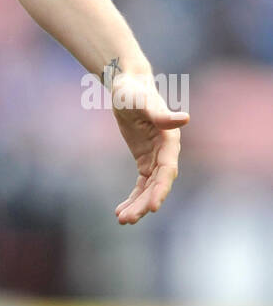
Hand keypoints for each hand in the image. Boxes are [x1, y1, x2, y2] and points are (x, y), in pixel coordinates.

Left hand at [109, 70, 187, 224]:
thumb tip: (185, 119)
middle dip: (144, 203)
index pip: (167, 171)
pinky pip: (141, 185)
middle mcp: (166, 153)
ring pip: (149, 189)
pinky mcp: (145, 160)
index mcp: (169, 141)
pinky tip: (120, 211)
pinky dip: (133, 198)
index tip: (153, 207)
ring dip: (137, 205)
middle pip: (158, 185)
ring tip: (122, 220)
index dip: (161, 189)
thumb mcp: (142, 101)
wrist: (126, 86)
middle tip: (127, 220)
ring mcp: (155, 158)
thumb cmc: (134, 90)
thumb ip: (160, 113)